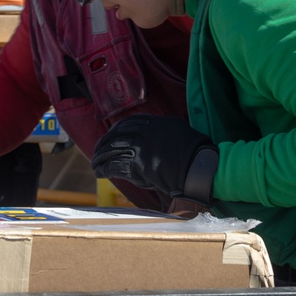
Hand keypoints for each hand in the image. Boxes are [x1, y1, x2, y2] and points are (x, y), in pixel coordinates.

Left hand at [92, 114, 217, 205]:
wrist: (200, 167)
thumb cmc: (195, 151)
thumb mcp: (178, 130)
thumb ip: (161, 130)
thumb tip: (151, 134)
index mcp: (154, 122)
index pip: (126, 123)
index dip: (113, 131)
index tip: (107, 137)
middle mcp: (144, 131)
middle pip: (115, 136)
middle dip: (103, 144)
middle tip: (96, 152)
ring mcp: (141, 147)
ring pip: (112, 150)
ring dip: (100, 158)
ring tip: (95, 164)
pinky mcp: (139, 164)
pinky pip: (116, 165)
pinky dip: (105, 169)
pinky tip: (99, 173)